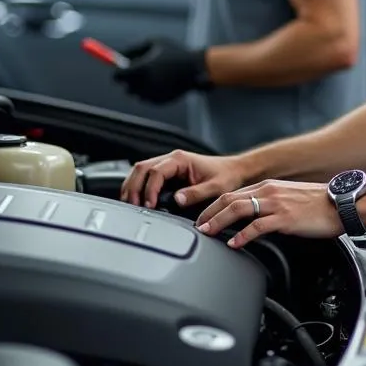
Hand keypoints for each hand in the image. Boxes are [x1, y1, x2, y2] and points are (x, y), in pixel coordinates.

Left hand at [114, 38, 211, 104]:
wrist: (197, 68)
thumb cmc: (175, 51)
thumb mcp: (155, 42)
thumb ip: (134, 48)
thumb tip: (119, 55)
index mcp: (142, 68)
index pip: (117, 76)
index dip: (117, 72)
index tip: (121, 69)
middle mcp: (145, 84)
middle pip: (126, 87)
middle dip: (129, 80)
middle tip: (137, 72)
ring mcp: (153, 95)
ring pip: (137, 94)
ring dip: (141, 86)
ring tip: (157, 74)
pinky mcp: (160, 102)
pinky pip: (149, 98)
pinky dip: (152, 91)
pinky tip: (164, 82)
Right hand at [120, 148, 245, 209]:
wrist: (235, 171)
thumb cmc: (226, 176)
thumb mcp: (215, 188)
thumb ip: (196, 194)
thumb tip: (177, 200)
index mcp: (180, 159)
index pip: (156, 172)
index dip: (150, 189)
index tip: (150, 205)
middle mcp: (171, 159)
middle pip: (142, 168)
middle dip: (134, 187)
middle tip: (133, 207)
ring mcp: (168, 165)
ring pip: (141, 171)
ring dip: (133, 187)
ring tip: (131, 205)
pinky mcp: (168, 173)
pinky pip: (147, 177)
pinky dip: (139, 187)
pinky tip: (137, 200)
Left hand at [195, 180, 341, 248]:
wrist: (341, 204)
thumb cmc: (319, 205)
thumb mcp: (289, 199)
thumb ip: (271, 206)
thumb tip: (255, 220)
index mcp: (268, 187)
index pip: (233, 193)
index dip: (214, 204)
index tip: (203, 216)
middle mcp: (269, 192)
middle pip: (229, 199)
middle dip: (209, 212)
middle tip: (197, 226)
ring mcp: (276, 204)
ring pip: (238, 209)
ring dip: (219, 221)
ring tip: (207, 232)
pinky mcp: (285, 218)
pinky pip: (257, 226)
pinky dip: (242, 235)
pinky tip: (234, 243)